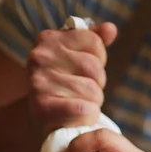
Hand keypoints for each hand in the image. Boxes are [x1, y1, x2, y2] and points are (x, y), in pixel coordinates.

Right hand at [27, 22, 116, 138]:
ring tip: (79, 105)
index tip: (85, 71)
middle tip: (83, 93)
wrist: (43, 123)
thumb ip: (94, 41)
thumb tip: (111, 29)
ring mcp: (39, 82)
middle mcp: (40, 57)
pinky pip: (84, 109)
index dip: (98, 60)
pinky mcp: (42, 108)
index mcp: (49, 39)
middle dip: (97, 84)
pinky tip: (78, 118)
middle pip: (94, 67)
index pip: (94, 42)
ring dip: (94, 103)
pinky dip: (89, 117)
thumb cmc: (65, 87)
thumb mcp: (77, 59)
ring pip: (92, 91)